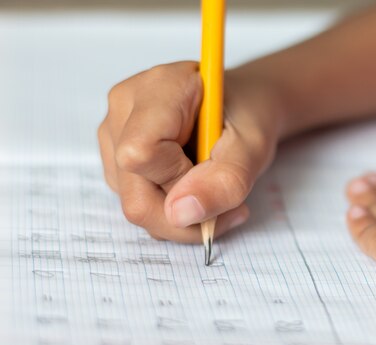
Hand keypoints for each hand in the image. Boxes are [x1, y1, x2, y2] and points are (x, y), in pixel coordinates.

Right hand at [98, 61, 280, 241]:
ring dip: (185, 216)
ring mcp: (114, 135)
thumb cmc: (249, 113)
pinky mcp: (116, 159)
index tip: (215, 173)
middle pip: (135, 194)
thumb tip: (180, 214)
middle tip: (232, 207)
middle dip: (187, 215)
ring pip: (137, 205)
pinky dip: (175, 211)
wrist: (244, 103)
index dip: (179, 181)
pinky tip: (199, 191)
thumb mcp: (254, 146)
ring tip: (219, 193)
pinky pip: (139, 203)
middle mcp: (124, 108)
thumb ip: (225, 181)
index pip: (141, 154)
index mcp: (158, 88)